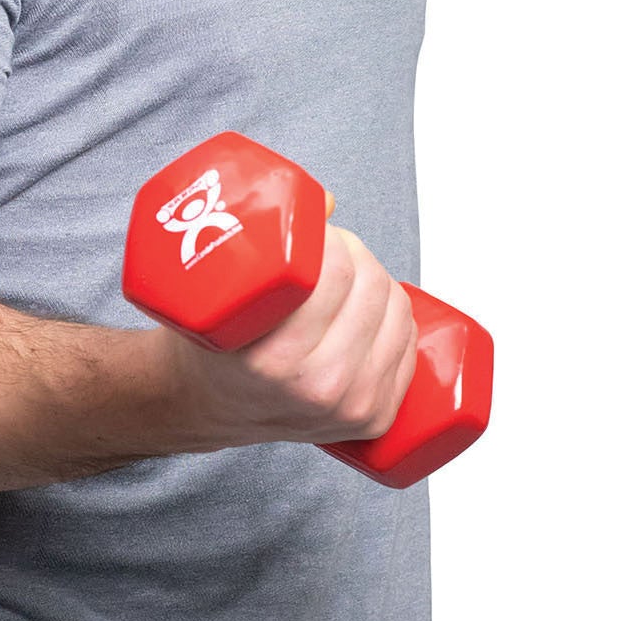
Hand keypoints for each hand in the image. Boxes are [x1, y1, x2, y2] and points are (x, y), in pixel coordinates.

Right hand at [163, 223, 417, 450]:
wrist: (212, 409)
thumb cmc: (213, 349)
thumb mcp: (218, 297)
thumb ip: (264, 244)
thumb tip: (326, 203)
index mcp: (274, 361)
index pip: (335, 274)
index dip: (332, 238)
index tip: (314, 230)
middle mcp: (318, 388)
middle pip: (371, 287)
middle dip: (354, 252)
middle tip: (328, 247)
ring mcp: (351, 407)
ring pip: (397, 312)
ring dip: (377, 279)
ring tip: (346, 274)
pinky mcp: (374, 417)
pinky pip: (407, 345)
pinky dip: (395, 315)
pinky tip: (371, 305)